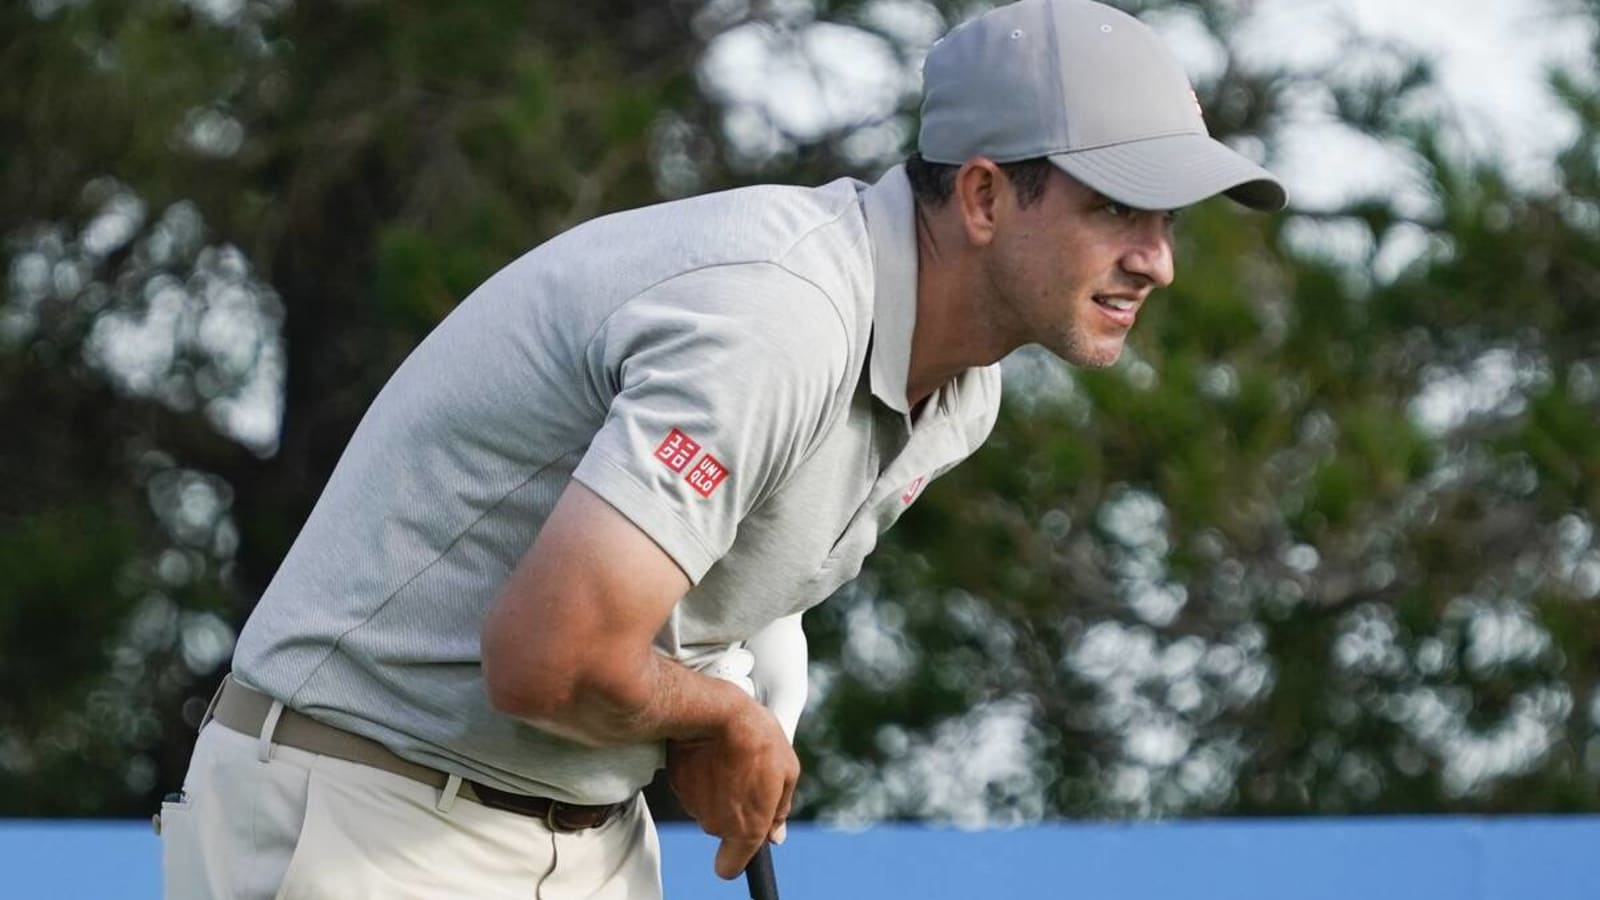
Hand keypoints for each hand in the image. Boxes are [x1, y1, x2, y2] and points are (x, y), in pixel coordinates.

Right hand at [666, 692, 798, 878]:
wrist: (715, 710)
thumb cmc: (758, 739)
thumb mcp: (787, 771)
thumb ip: (780, 810)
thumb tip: (775, 836)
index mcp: (747, 828)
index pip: (729, 868)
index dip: (734, 859)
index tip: (740, 844)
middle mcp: (716, 824)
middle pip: (722, 828)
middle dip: (733, 809)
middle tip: (746, 774)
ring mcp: (693, 806)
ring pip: (706, 806)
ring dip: (716, 788)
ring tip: (729, 756)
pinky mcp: (676, 785)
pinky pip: (691, 787)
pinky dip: (699, 774)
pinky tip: (710, 751)